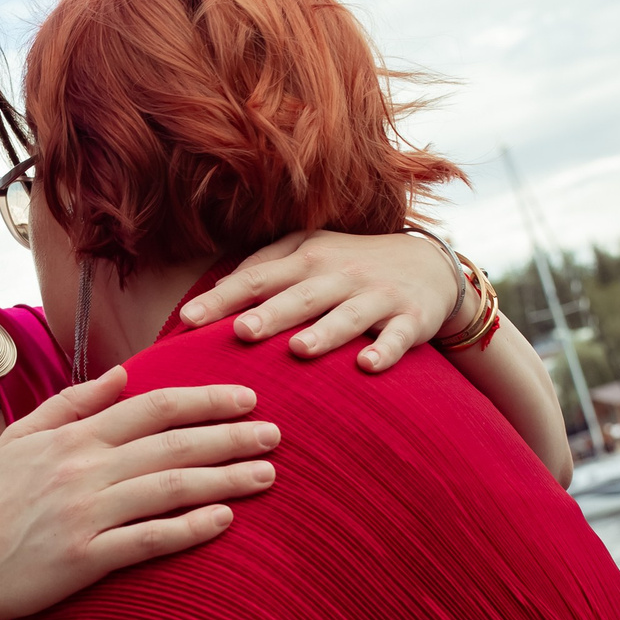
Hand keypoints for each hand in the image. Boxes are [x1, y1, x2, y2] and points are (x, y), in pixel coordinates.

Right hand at [0, 366, 278, 619]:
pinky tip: (226, 520)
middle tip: (276, 434)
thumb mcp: (21, 440)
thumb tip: (123, 374)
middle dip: (230, 435)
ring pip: (169, 488)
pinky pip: (148, 539)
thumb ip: (72, 404)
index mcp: (70, 437)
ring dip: (224, 479)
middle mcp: (80, 470)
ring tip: (268, 474)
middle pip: (171, 443)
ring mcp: (84, 515)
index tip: (246, 398)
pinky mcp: (84, 559)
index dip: (204, 399)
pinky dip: (190, 528)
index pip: (151, 406)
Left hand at [179, 228, 461, 370]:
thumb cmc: (351, 264)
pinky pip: (399, 337)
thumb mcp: (310, 251)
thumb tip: (214, 288)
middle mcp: (340, 274)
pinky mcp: (412, 318)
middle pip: (300, 295)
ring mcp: (377, 296)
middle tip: (241, 333)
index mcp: (308, 259)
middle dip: (271, 313)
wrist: (430, 266)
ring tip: (299, 350)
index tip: (189, 319)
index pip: (258, 278)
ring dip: (325, 332)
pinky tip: (369, 367)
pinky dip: (386, 351)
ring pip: (348, 315)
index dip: (224, 298)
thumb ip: (264, 265)